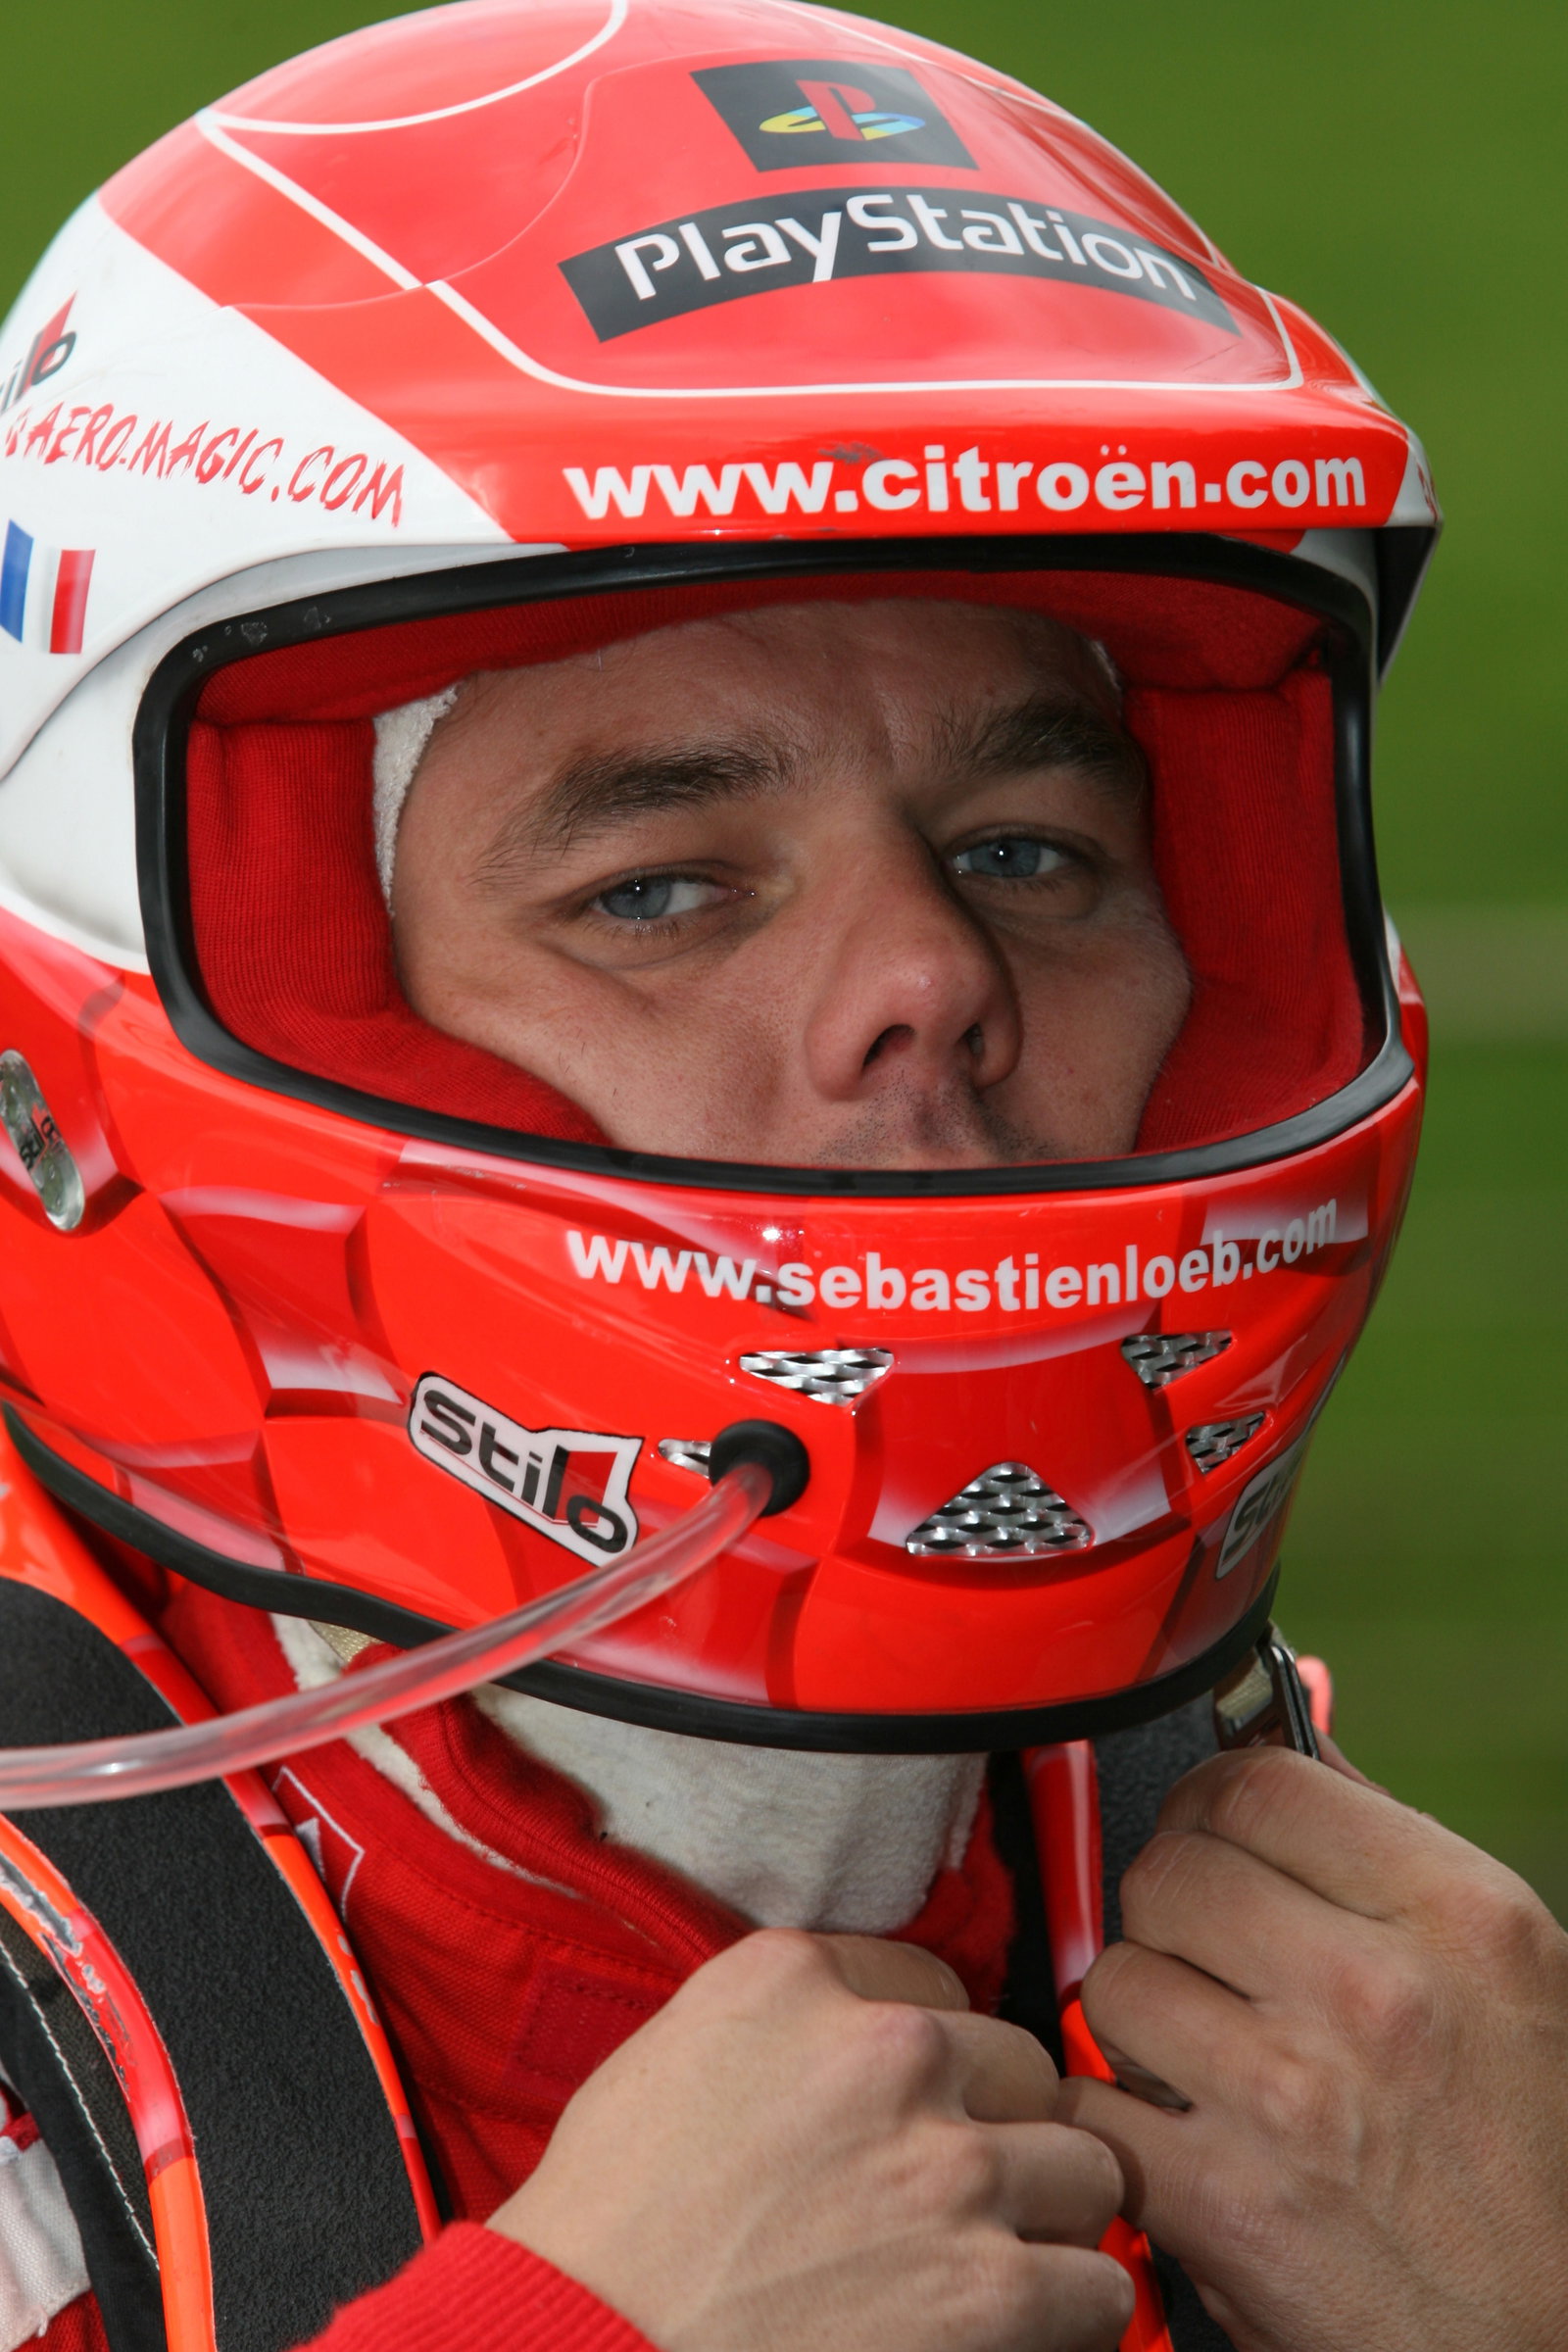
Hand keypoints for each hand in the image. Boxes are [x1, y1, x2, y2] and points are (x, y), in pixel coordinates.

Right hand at [492, 1926, 1131, 2351]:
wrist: (584, 2345)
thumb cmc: (602, 2237)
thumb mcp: (666, 2060)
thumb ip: (778, 2029)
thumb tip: (846, 2049)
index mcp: (797, 1983)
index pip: (934, 1985)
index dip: (930, 2062)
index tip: (915, 2109)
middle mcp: (889, 2052)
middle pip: (1022, 2069)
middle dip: (997, 2133)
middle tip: (953, 2194)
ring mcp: (948, 2169)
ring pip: (1083, 2168)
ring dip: (1045, 2220)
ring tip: (996, 2263)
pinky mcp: (989, 2289)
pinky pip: (1098, 2285)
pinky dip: (1068, 2316)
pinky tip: (1017, 2330)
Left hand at [1055, 1745, 1567, 2351]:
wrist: (1555, 2346)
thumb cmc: (1540, 2159)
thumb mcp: (1512, 1972)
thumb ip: (1388, 1852)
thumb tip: (1289, 1742)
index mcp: (1457, 1916)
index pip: (1254, 1785)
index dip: (1211, 1803)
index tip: (1212, 1833)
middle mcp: (1373, 1993)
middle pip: (1168, 1870)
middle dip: (1172, 1909)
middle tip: (1206, 1956)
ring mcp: (1290, 2099)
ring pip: (1117, 1979)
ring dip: (1142, 2015)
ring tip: (1203, 2053)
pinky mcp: (1224, 2205)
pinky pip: (1091, 2101)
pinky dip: (1112, 2120)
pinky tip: (1172, 2133)